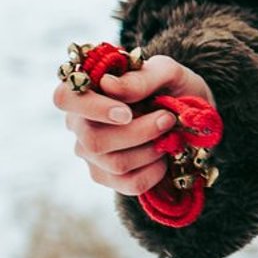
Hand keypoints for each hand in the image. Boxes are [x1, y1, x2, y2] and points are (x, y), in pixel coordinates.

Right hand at [53, 52, 215, 199]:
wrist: (192, 117)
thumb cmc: (171, 88)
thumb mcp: (167, 73)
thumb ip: (140, 77)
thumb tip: (107, 85)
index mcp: (86, 90)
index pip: (65, 98)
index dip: (92, 108)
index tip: (126, 113)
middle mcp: (80, 123)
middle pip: (93, 140)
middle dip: (139, 132)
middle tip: (167, 119)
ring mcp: (90, 153)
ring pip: (115, 163)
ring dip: (152, 150)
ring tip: (168, 135)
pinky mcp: (107, 177)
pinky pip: (130, 184)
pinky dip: (156, 171)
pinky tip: (163, 156)